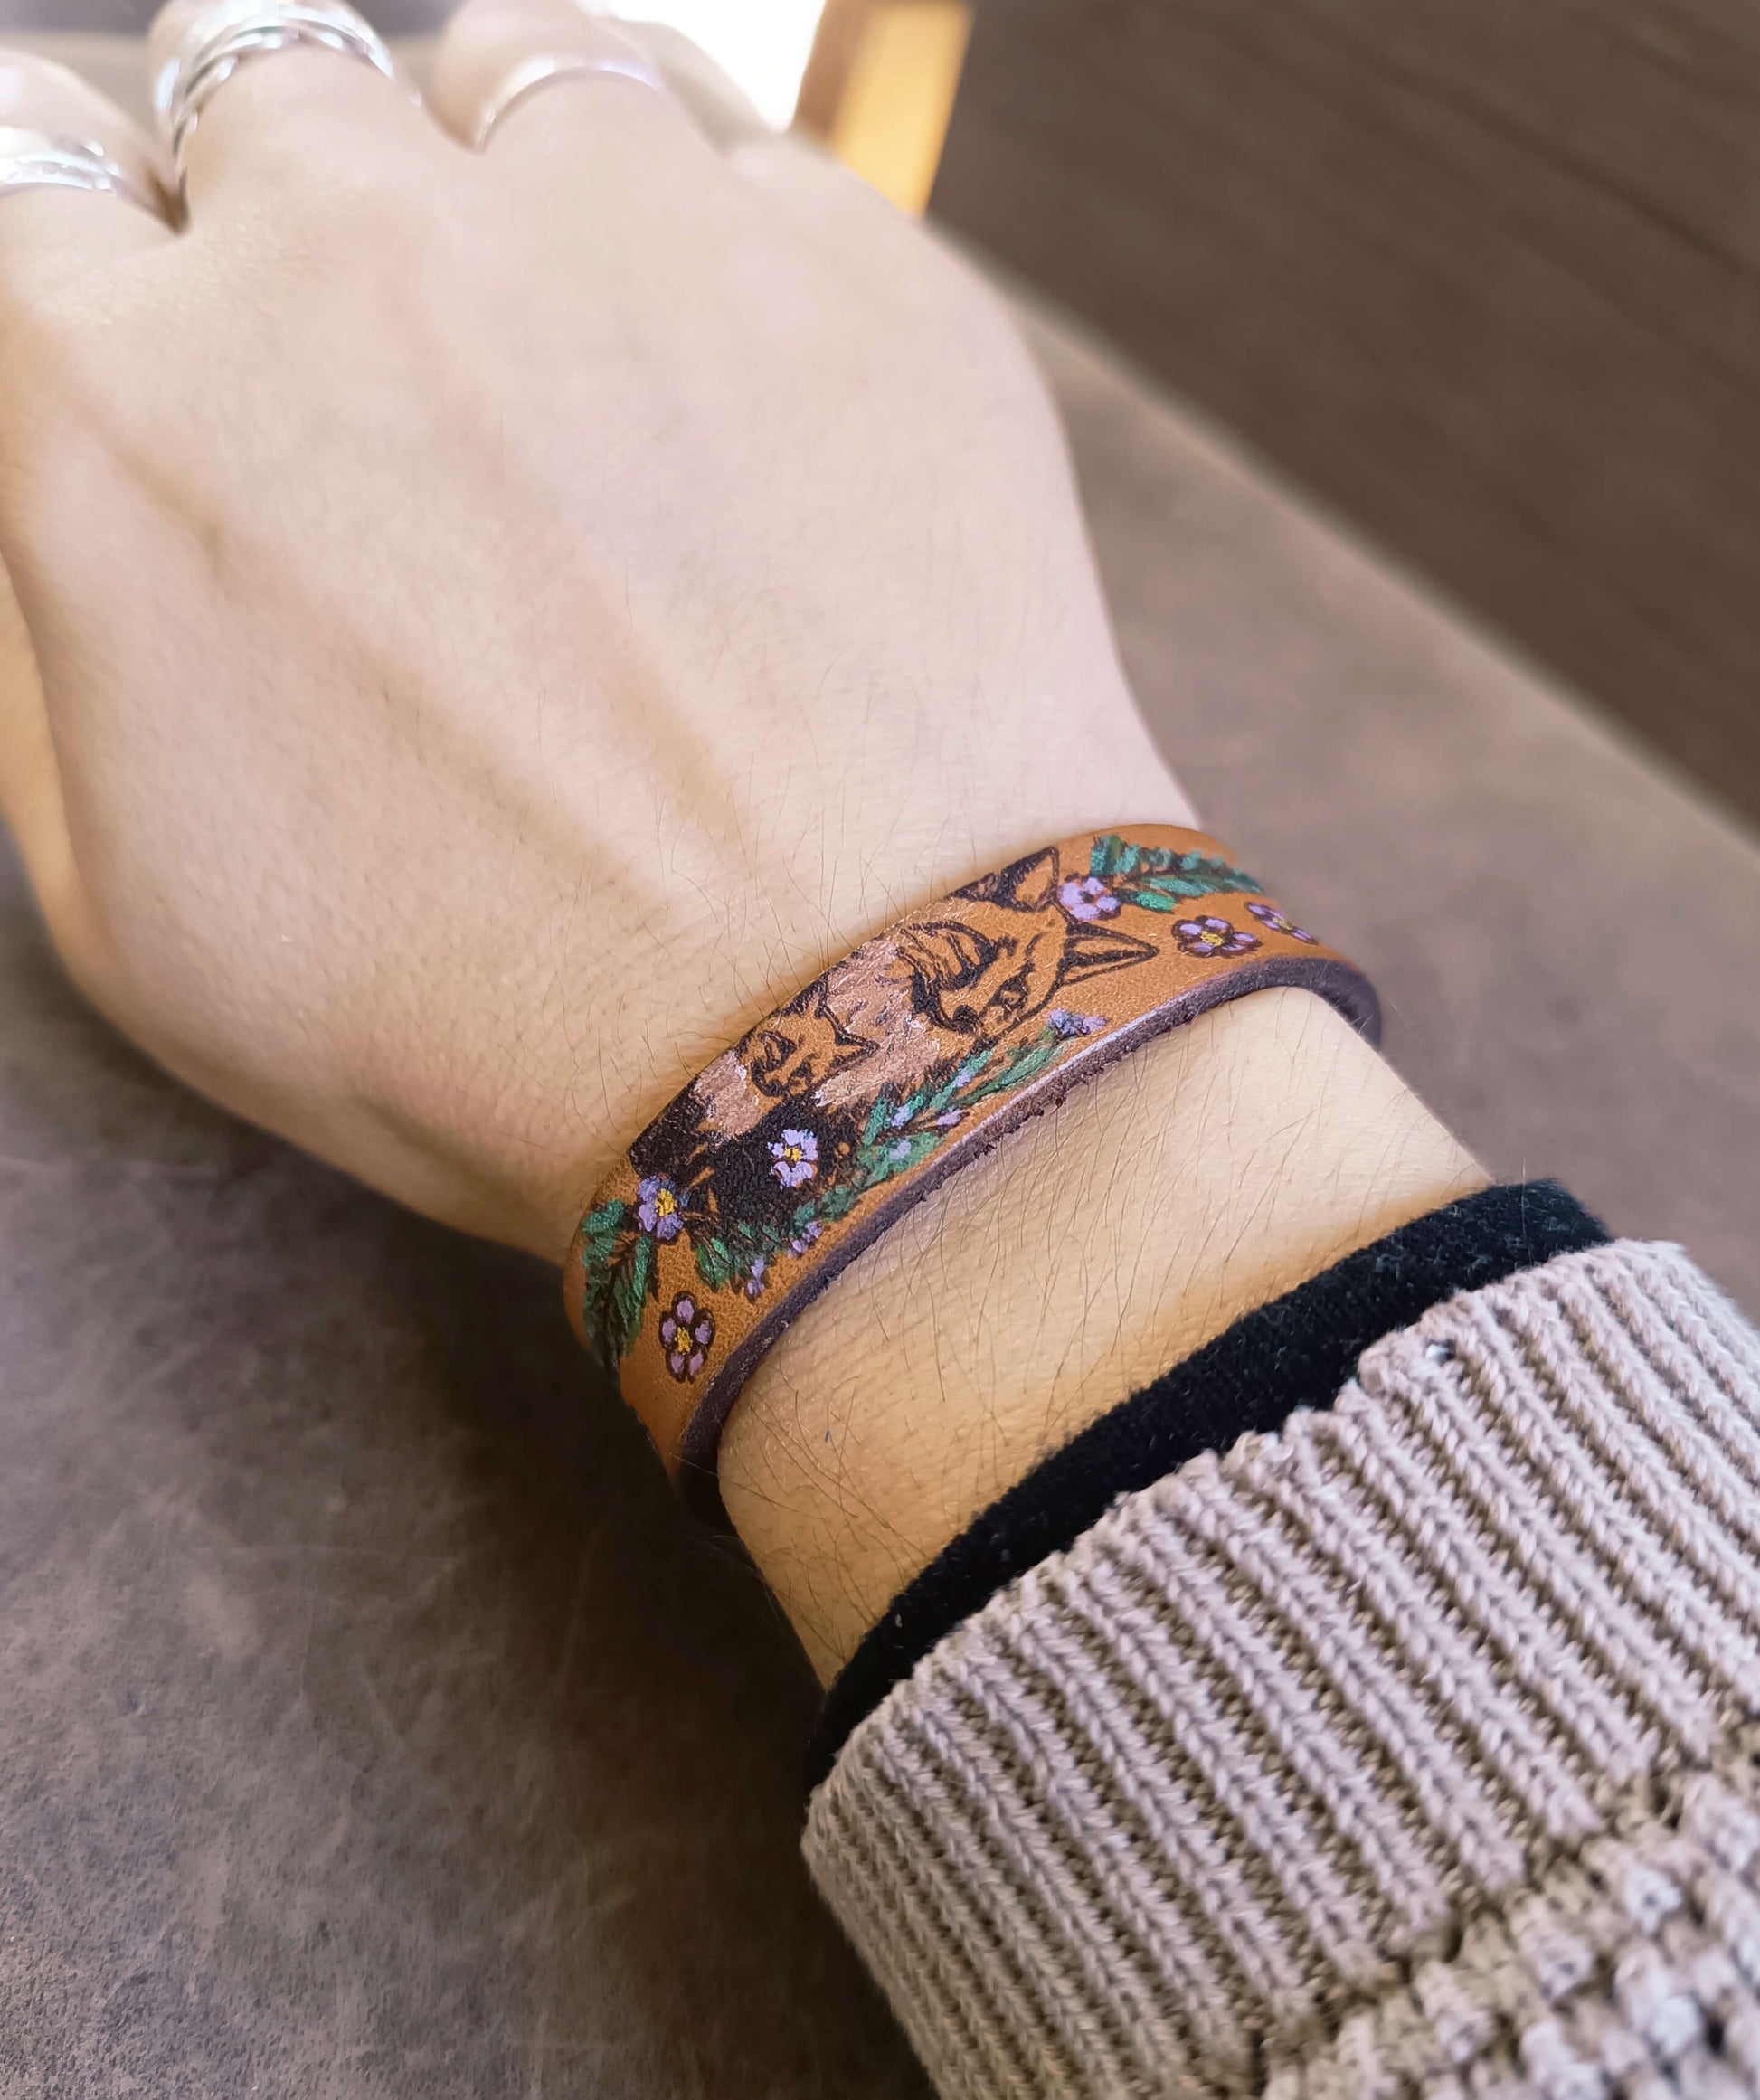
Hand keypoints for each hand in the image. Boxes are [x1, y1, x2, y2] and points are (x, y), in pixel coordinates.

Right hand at [0, 3, 1190, 1263]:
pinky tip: (734, 383)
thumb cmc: (483, 1024)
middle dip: (287, 205)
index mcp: (136, 409)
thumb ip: (54, 631)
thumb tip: (68, 464)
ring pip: (502, 67)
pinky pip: (732, 143)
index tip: (153, 282)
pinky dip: (705, 226)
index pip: (29, 164)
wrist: (847, 1043)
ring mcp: (625, 234)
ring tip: (564, 344)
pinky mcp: (850, 266)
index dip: (95, 236)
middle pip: (257, 83)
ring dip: (494, 172)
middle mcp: (359, 258)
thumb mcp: (137, 908)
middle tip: (373, 356)